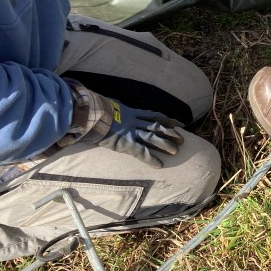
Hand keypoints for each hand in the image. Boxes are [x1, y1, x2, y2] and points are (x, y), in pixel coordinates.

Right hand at [59, 80, 183, 167]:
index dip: (167, 119)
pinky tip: (159, 165)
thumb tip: (110, 106)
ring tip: (176, 152)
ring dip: (165, 144)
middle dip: (171, 133)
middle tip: (182, 139)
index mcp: (130, 112)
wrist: (87, 114)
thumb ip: (112, 107)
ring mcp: (131, 132)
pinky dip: (151, 159)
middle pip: (157, 126)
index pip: (153, 115)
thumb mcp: (106, 104)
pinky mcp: (126, 143)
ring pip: (153, 138)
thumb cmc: (93, 109)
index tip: (178, 122)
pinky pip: (141, 152)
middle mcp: (134, 121)